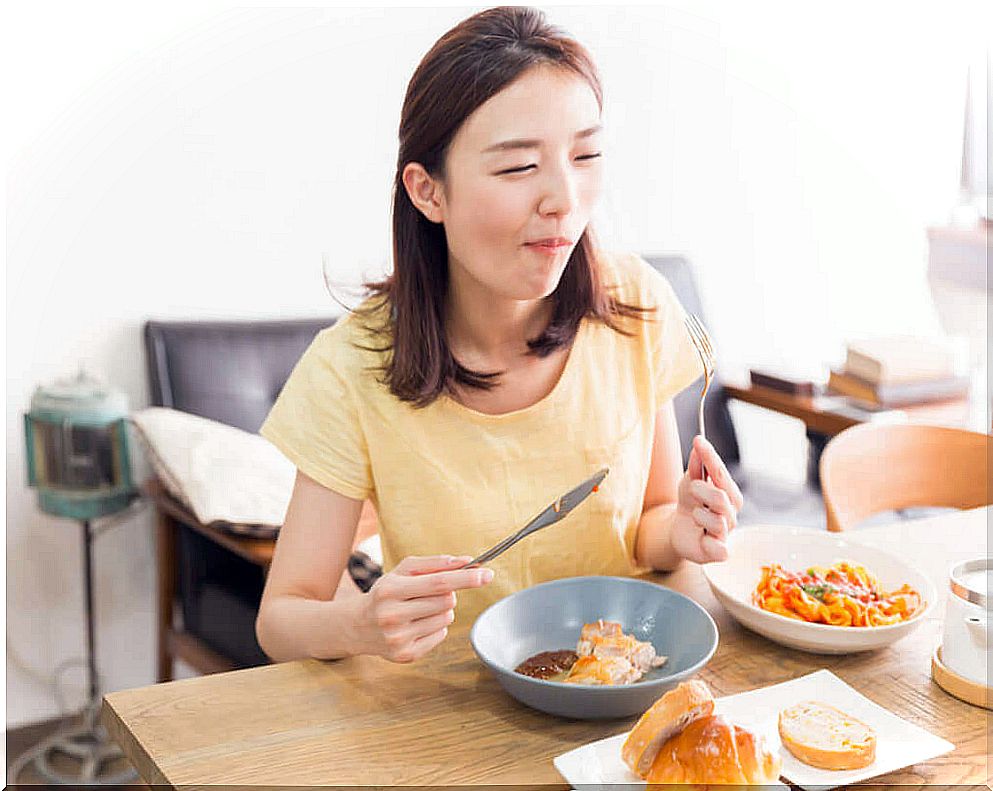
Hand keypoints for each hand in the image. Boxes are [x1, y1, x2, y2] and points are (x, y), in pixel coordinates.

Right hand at [353, 555, 493, 662]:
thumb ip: (435, 564)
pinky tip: (416, 624)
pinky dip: (436, 627)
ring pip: (446, 618)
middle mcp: (392, 616)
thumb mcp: (402, 571)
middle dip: (447, 593)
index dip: (465, 578)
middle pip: (446, 601)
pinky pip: (441, 635)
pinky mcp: (406, 655)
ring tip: (419, 609)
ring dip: (442, 610)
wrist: (357, 625)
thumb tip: (466, 561)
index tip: (487, 573)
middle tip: (429, 594)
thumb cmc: (386, 593)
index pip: (438, 583)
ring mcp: (399, 638)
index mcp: (390, 590)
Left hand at [669, 436, 743, 563]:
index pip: (721, 473)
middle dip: (700, 490)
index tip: (698, 440)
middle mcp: (732, 513)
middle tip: (691, 490)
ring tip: (694, 515)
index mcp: (729, 493)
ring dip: (698, 514)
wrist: (680, 530)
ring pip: (717, 521)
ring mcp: (726, 533)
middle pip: (721, 497)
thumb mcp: (689, 482)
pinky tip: (703, 537)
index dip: (710, 456)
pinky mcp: (719, 552)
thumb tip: (699, 444)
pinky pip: (721, 549)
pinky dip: (711, 543)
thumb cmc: (691, 503)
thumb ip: (696, 466)